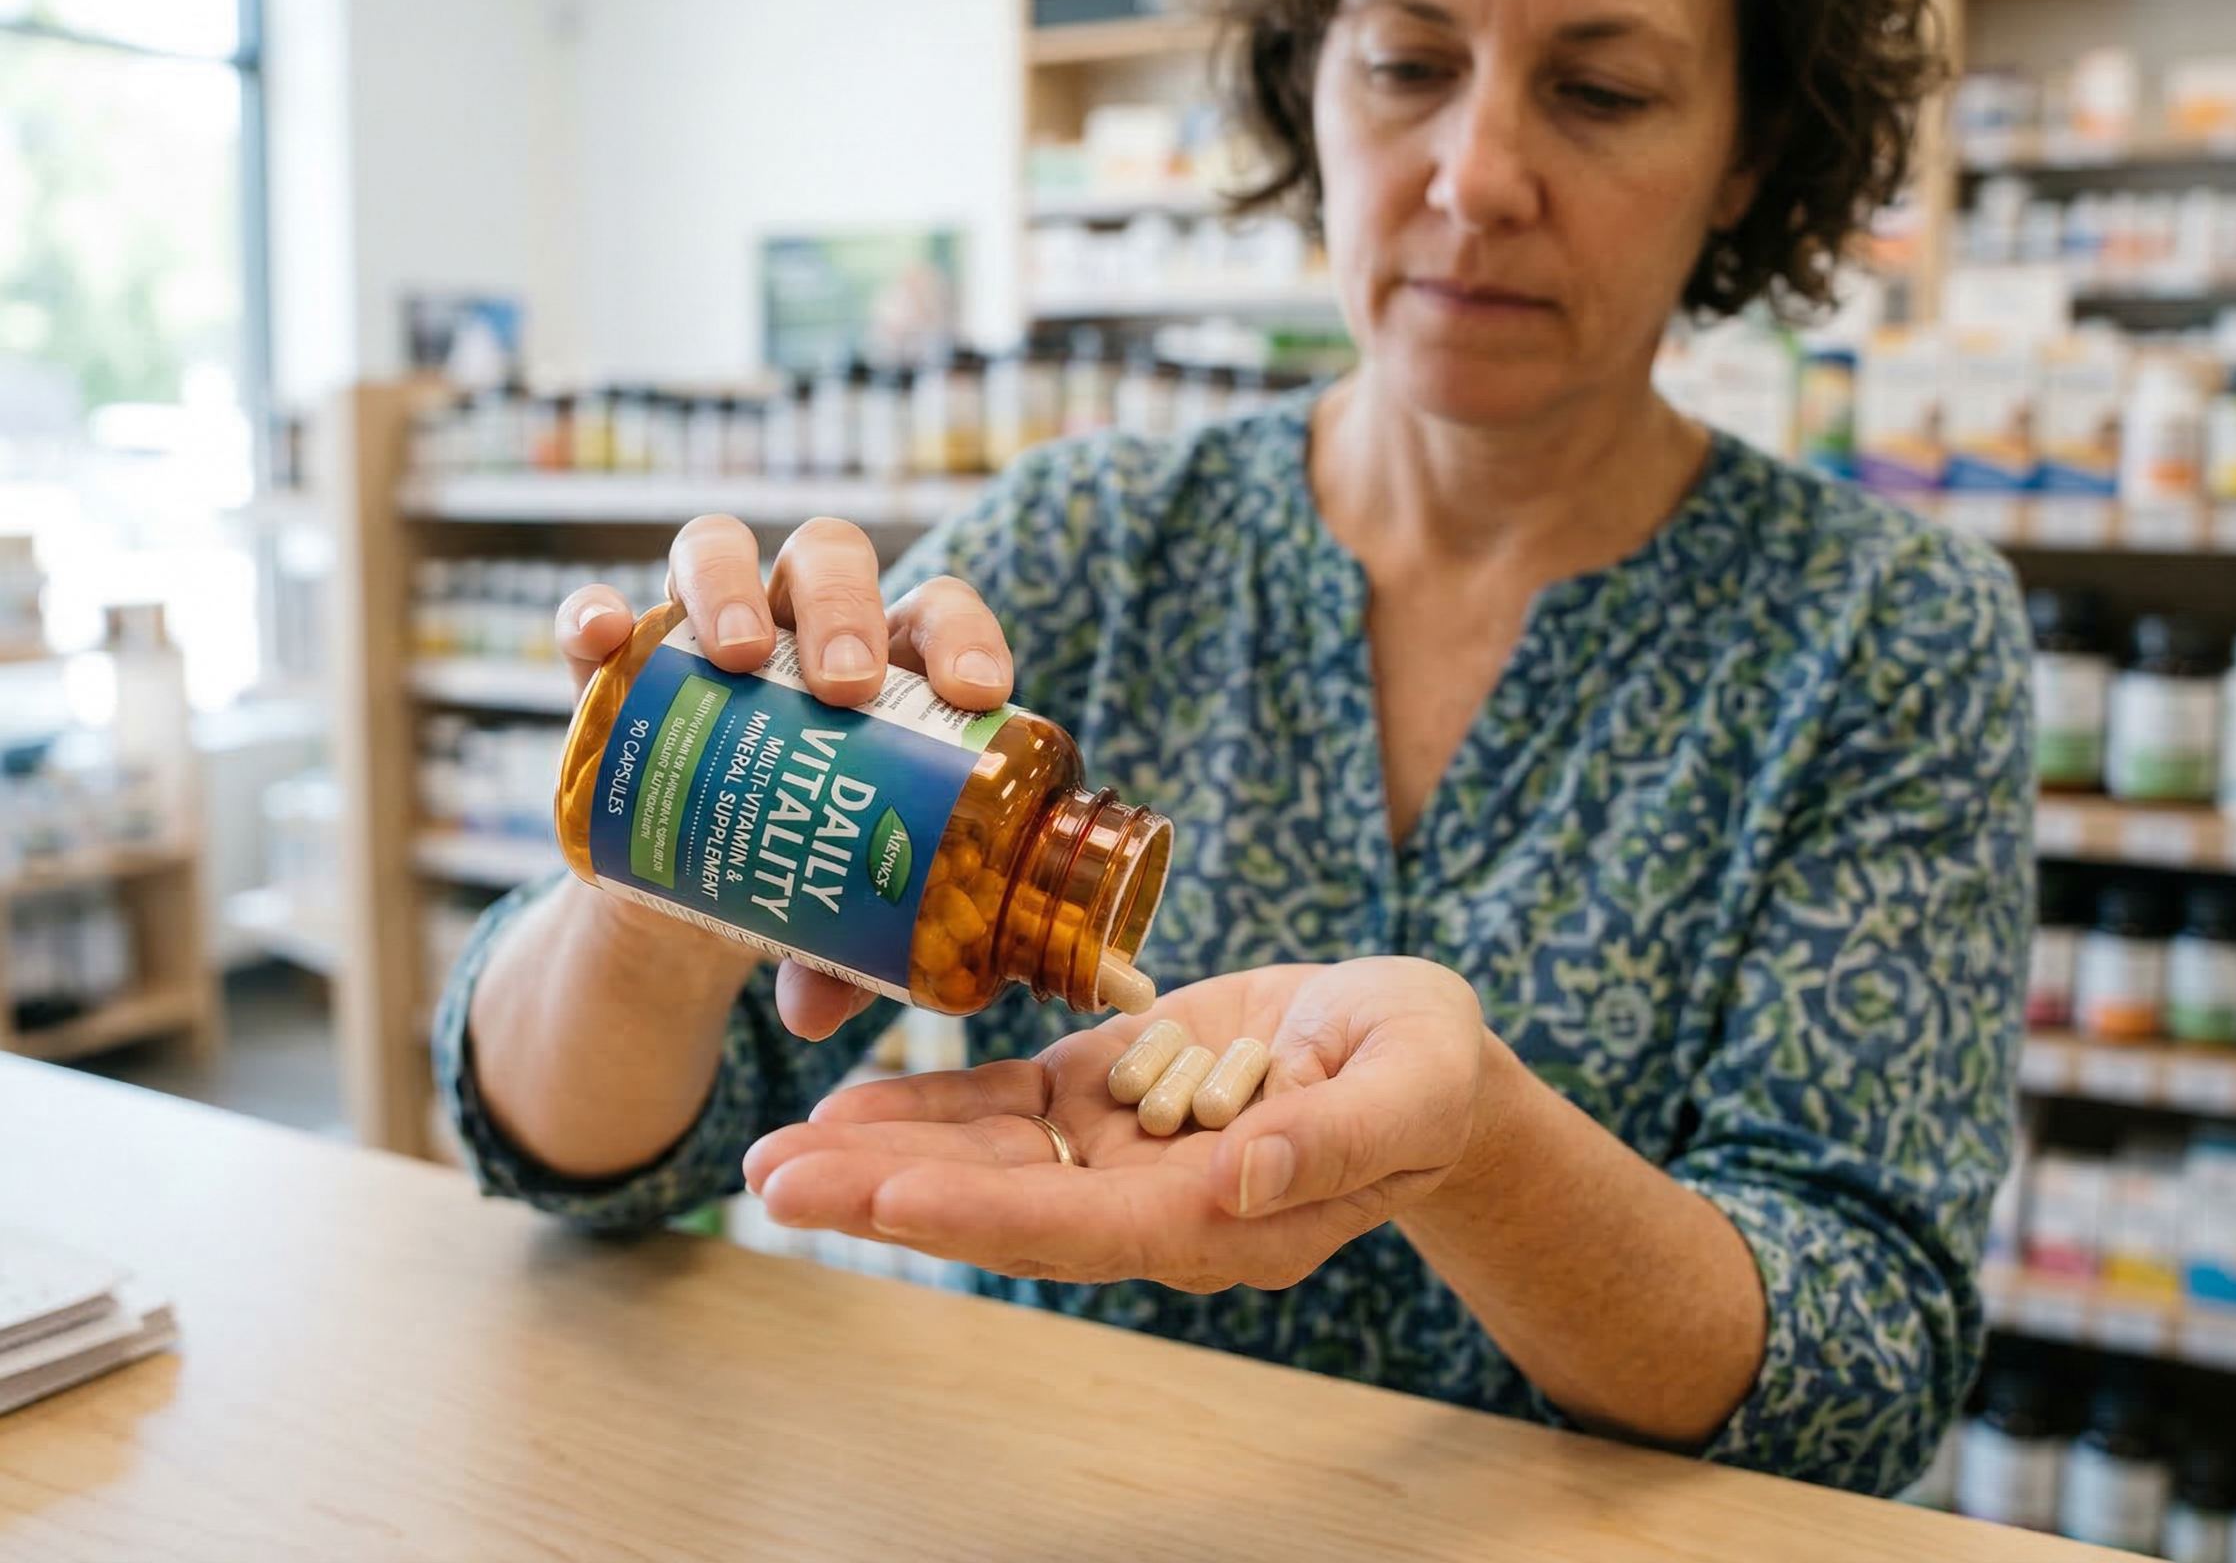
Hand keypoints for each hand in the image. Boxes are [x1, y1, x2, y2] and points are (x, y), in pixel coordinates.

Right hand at [552, 512, 1013, 1041]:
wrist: (699, 879)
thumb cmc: (805, 865)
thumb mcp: (833, 912)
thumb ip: (838, 958)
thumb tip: (815, 1014)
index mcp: (891, 662)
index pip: (939, 614)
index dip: (965, 637)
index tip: (975, 695)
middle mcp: (801, 621)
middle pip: (830, 561)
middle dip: (844, 608)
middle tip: (844, 688)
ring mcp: (704, 625)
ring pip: (718, 551)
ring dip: (729, 586)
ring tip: (734, 655)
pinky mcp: (619, 660)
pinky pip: (595, 615)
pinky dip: (591, 616)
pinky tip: (598, 639)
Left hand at [741, 957, 1494, 1291]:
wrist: (1417, 1044)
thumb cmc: (1430, 1068)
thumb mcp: (1410, 1086)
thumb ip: (1329, 1140)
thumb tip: (1236, 1181)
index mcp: (1224, 1215)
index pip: (1083, 1227)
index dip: (979, 1212)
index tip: (883, 1197)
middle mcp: (1152, 1201)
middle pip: (1003, 1209)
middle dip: (886, 1195)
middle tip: (769, 1182)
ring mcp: (1121, 1151)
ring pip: (985, 1161)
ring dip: (880, 1156)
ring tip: (770, 1157)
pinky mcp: (1108, 1096)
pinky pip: (1005, 1109)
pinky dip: (929, 1106)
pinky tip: (849, 1105)